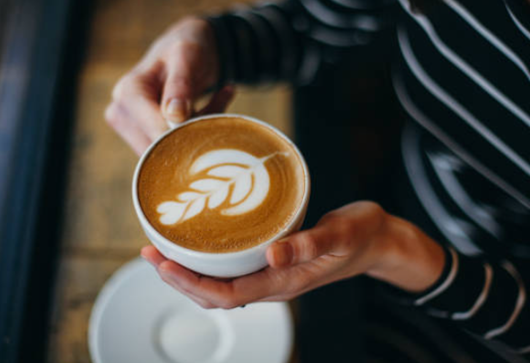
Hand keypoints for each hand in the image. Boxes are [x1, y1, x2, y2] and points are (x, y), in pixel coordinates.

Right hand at [105, 17, 233, 154]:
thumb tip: (174, 116)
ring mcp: (130, 126)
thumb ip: (181, 84)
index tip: (213, 123)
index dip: (186, 134)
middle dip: (193, 134)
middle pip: (159, 146)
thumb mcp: (188, 56)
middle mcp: (121, 112)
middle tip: (221, 109)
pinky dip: (194, 135)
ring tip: (218, 103)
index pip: (156, 131)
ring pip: (166, 152)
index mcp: (129, 92)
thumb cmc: (188, 46)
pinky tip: (212, 109)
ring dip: (197, 134)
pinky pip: (171, 150)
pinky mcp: (143, 135)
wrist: (188, 47)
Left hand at [141, 201, 446, 308]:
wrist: (378, 240)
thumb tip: (273, 254)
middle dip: (179, 278)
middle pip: (215, 294)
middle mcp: (274, 282)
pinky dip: (210, 261)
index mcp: (284, 282)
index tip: (163, 264)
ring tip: (163, 251)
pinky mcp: (275, 260)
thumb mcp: (340, 235)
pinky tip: (200, 245)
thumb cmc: (361, 236)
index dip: (191, 283)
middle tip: (150, 253)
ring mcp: (274, 274)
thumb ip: (309, 244)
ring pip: (221, 283)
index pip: (227, 295)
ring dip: (190, 271)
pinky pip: (234, 269)